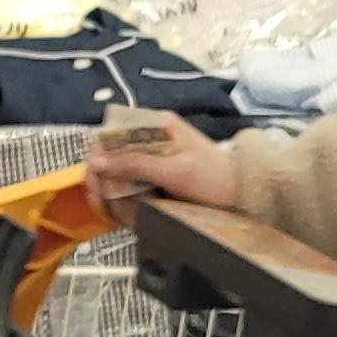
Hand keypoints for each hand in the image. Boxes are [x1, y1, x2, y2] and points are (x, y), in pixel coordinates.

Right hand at [82, 126, 237, 220]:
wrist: (241, 192)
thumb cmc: (214, 178)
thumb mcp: (175, 171)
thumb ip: (136, 165)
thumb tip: (97, 162)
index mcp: (157, 124)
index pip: (112, 131)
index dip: (98, 155)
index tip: (95, 180)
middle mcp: (150, 136)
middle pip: (109, 153)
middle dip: (101, 178)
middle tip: (101, 203)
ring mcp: (150, 155)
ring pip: (114, 170)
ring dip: (108, 191)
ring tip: (113, 212)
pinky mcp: (152, 172)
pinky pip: (125, 182)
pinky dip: (120, 197)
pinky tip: (122, 211)